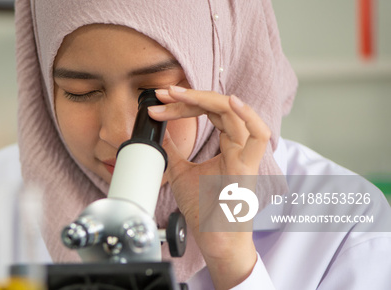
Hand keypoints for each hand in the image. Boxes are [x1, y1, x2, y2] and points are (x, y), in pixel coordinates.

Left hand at [149, 86, 270, 288]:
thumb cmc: (204, 208)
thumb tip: (159, 131)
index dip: (186, 102)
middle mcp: (239, 146)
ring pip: (236, 114)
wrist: (213, 238)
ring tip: (181, 94)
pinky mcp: (247, 169)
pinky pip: (258, 137)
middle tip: (164, 93)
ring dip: (206, 100)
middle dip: (189, 97)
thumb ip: (173, 149)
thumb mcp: (180, 170)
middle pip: (219, 108)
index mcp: (228, 145)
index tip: (161, 100)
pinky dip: (247, 116)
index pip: (210, 112)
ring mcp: (245, 156)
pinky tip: (231, 102)